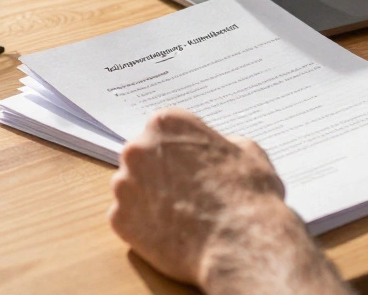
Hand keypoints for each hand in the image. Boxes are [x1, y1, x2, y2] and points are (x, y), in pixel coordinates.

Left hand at [109, 109, 347, 293]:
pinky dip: (146, 225)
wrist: (239, 244)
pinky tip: (172, 232)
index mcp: (166, 123)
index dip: (180, 148)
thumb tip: (216, 150)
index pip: (165, 129)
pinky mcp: (119, 220)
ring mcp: (124, 185)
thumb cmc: (247, 195)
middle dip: (160, 171)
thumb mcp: (248, 151)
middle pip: (143, 156)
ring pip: (132, 187)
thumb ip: (222, 143)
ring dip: (150, 197)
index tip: (191, 162)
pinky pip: (129, 218)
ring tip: (181, 215)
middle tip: (186, 190)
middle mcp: (138, 148)